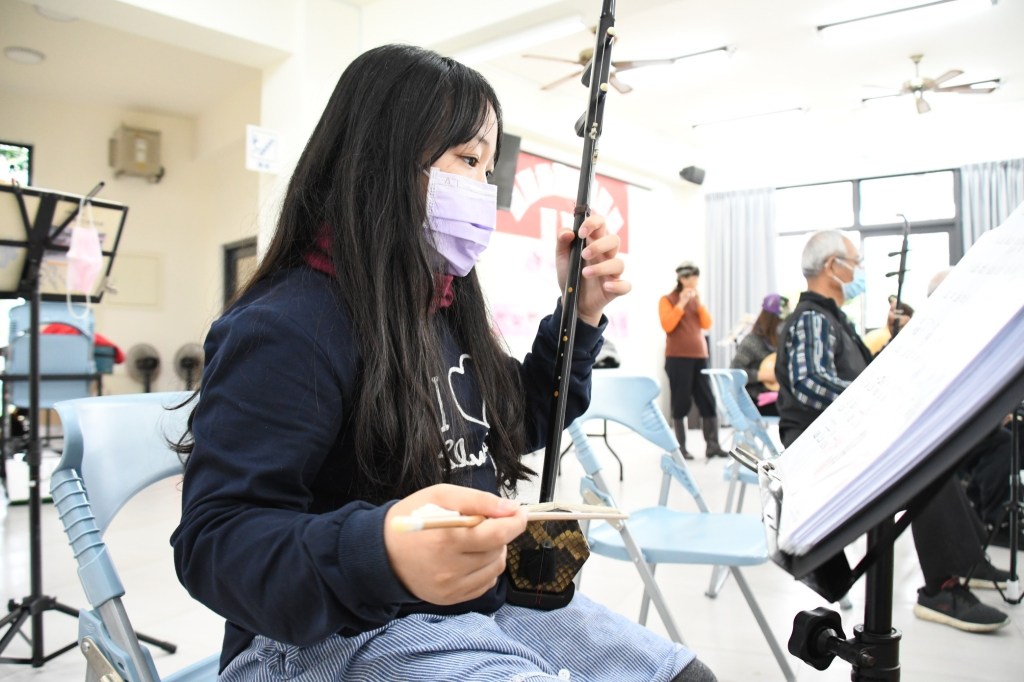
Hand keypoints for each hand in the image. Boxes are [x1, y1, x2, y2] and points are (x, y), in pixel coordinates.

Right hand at [384, 484, 526, 604]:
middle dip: (500, 533)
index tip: (519, 512)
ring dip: (494, 551)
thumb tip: (510, 508)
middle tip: (485, 523)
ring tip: (476, 540)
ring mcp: (450, 588)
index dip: (515, 522)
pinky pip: (485, 584)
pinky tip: (469, 557)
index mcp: (446, 539)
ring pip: (495, 569)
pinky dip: (485, 568)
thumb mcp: (441, 495)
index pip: (497, 534)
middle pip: (498, 551)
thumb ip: (478, 500)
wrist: (382, 552)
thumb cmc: (413, 517)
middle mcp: (449, 568)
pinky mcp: (450, 599)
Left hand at [556, 213, 630, 325]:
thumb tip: (568, 232)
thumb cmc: (569, 273)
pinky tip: (605, 286)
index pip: (601, 223)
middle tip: (583, 255)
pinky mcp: (615, 288)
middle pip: (614, 240)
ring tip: (585, 273)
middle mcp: (606, 254)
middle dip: (599, 246)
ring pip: (619, 263)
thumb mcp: (561, 257)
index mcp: (594, 242)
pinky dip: (618, 286)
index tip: (582, 233)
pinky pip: (625, 285)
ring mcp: (612, 271)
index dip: (593, 223)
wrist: (570, 299)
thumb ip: (562, 241)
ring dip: (602, 267)